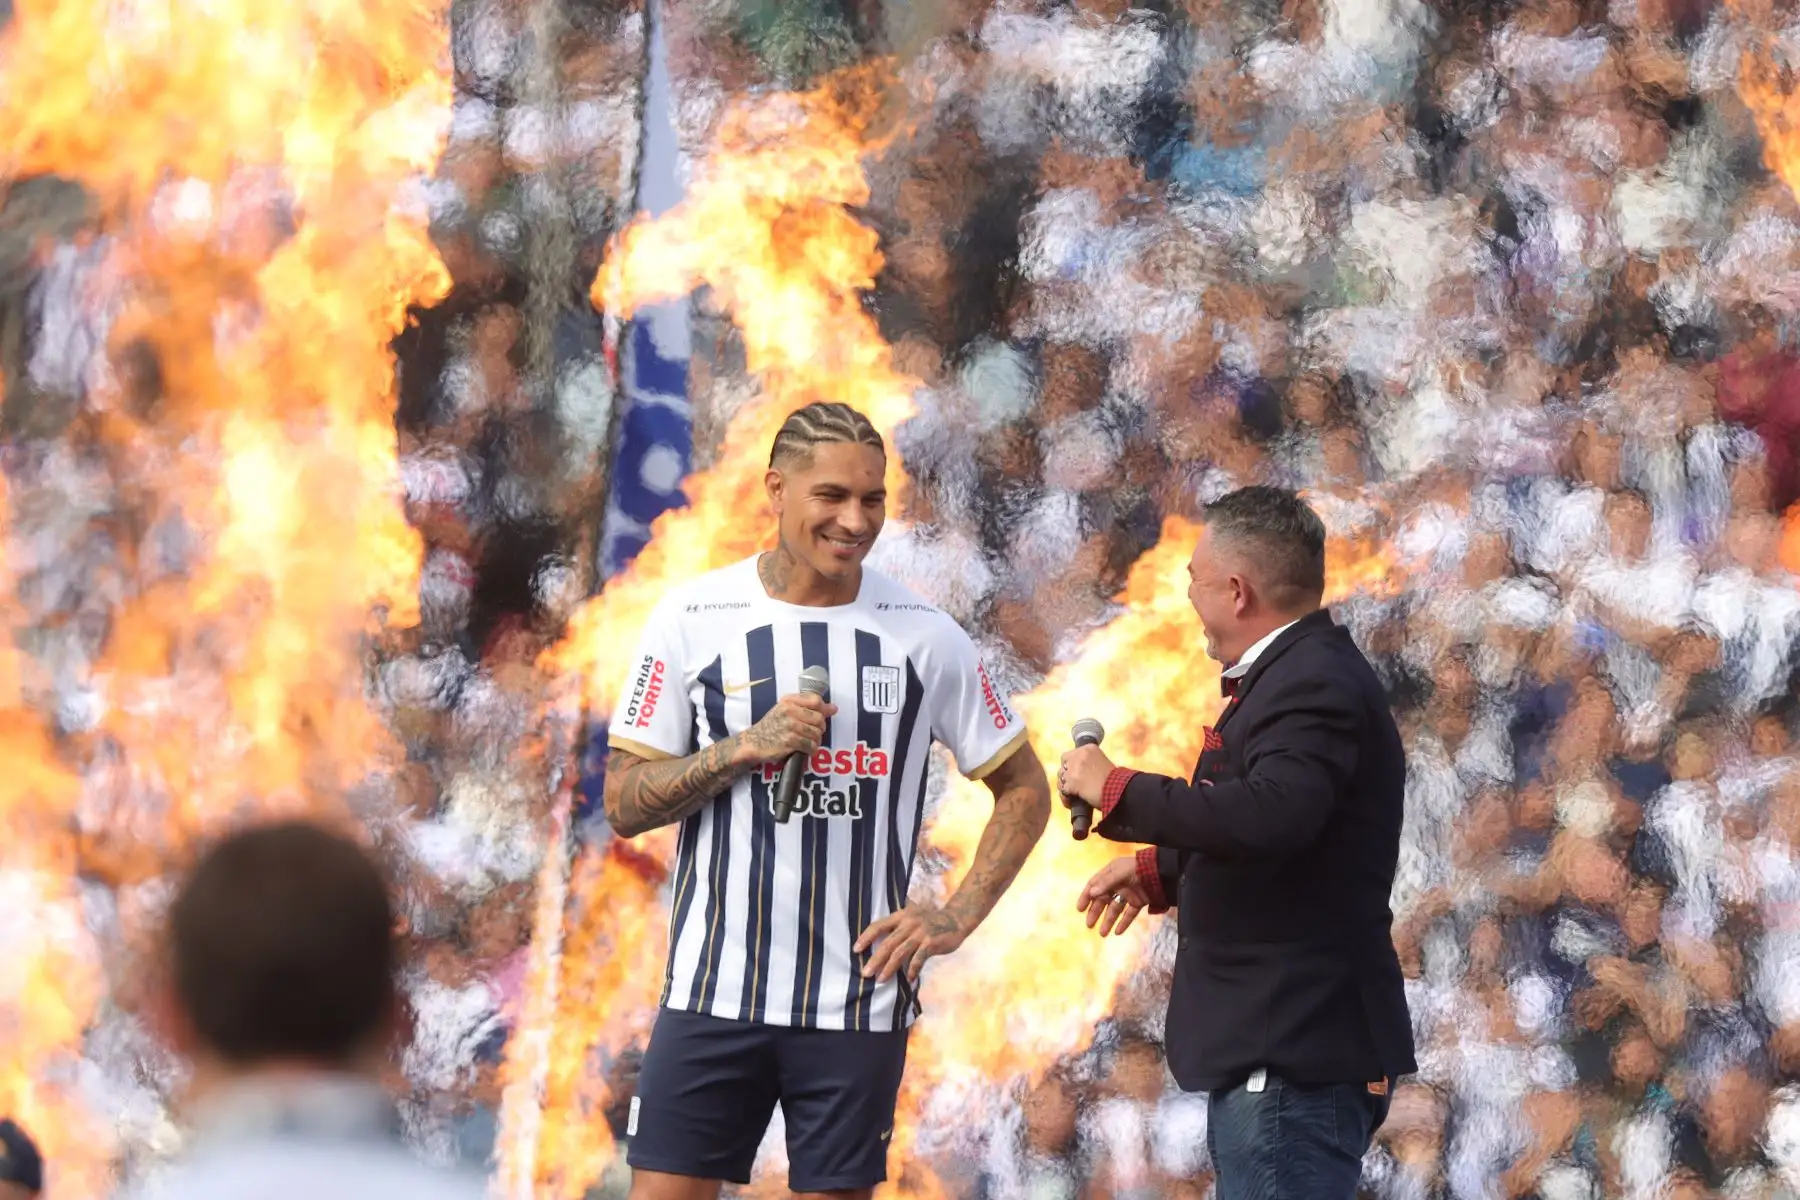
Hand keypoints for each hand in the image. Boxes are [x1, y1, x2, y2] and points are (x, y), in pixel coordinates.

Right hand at [733, 691, 837, 765]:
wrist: (753, 742)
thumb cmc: (772, 726)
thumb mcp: (786, 711)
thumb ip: (808, 708)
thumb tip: (833, 708)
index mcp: (789, 701)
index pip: (816, 700)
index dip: (823, 710)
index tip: (822, 717)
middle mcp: (789, 711)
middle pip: (819, 718)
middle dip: (820, 729)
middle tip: (813, 733)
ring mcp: (789, 726)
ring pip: (816, 733)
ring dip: (815, 741)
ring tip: (808, 742)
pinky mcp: (789, 741)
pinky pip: (810, 746)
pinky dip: (811, 750)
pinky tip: (805, 750)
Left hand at [854, 903, 968, 982]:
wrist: (956, 919)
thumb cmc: (930, 922)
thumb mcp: (912, 919)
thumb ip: (899, 930)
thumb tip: (881, 949)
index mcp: (901, 916)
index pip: (878, 925)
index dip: (866, 937)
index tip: (855, 950)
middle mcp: (909, 923)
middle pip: (887, 943)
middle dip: (875, 959)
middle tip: (865, 973)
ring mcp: (920, 933)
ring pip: (900, 952)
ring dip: (889, 968)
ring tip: (880, 979)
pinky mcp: (931, 942)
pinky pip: (918, 959)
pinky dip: (912, 970)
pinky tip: (908, 980)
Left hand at [1058, 744, 1114, 805]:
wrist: (1119, 790)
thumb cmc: (1114, 781)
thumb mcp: (1101, 764)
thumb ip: (1088, 763)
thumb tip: (1074, 771)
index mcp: (1089, 748)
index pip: (1069, 755)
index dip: (1071, 765)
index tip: (1076, 773)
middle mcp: (1080, 755)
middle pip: (1064, 765)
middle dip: (1066, 775)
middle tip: (1073, 784)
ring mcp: (1075, 768)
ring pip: (1061, 777)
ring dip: (1065, 786)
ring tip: (1072, 794)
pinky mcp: (1072, 782)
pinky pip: (1063, 790)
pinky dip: (1066, 797)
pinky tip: (1071, 801)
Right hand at [1076, 856, 1148, 936]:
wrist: (1160, 872)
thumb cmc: (1138, 867)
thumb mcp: (1120, 872)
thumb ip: (1106, 883)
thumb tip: (1092, 893)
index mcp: (1110, 873)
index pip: (1094, 885)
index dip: (1086, 896)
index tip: (1080, 909)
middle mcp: (1117, 884)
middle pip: (1103, 900)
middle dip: (1095, 912)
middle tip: (1089, 925)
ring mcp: (1128, 893)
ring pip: (1115, 909)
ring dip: (1108, 921)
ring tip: (1103, 933)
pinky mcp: (1138, 901)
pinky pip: (1129, 913)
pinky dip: (1124, 923)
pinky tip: (1118, 932)